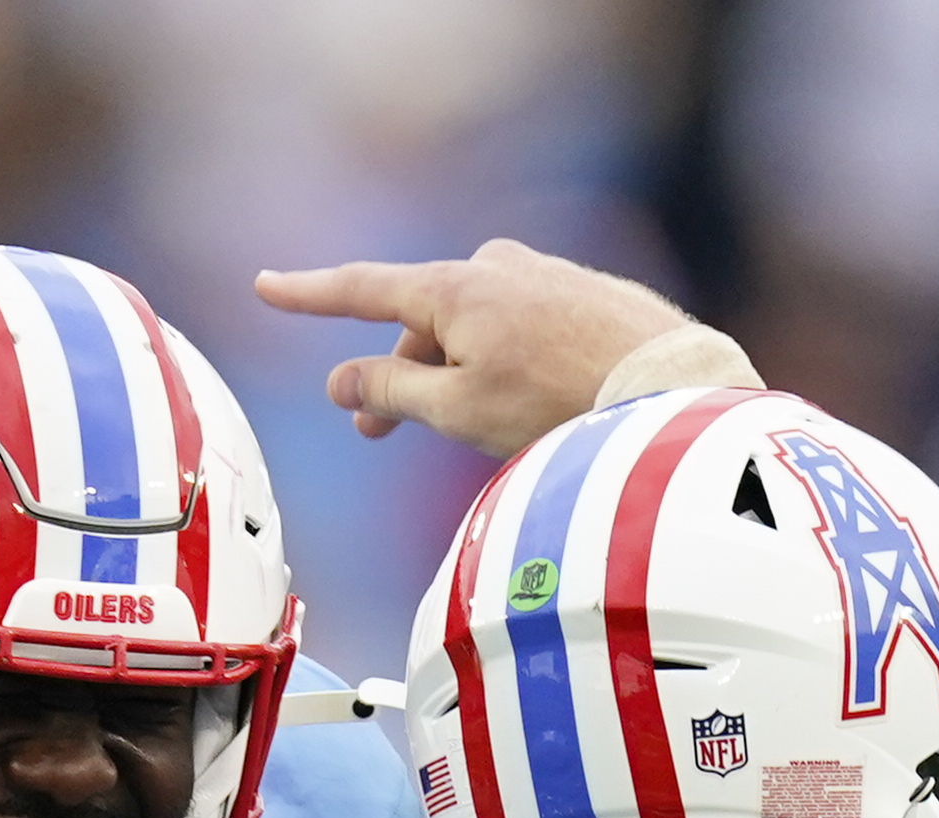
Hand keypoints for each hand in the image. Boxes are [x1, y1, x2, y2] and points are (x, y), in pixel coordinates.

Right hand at [253, 239, 697, 457]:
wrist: (671, 389)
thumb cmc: (561, 405)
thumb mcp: (458, 410)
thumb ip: (391, 391)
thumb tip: (340, 382)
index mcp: (456, 288)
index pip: (362, 287)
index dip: (309, 294)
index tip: (267, 286)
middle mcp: (499, 266)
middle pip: (424, 321)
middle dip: (398, 371)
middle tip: (374, 430)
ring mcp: (548, 273)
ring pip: (478, 327)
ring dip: (459, 372)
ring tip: (477, 432)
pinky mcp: (589, 292)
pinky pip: (526, 328)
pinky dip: (510, 364)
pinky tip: (535, 406)